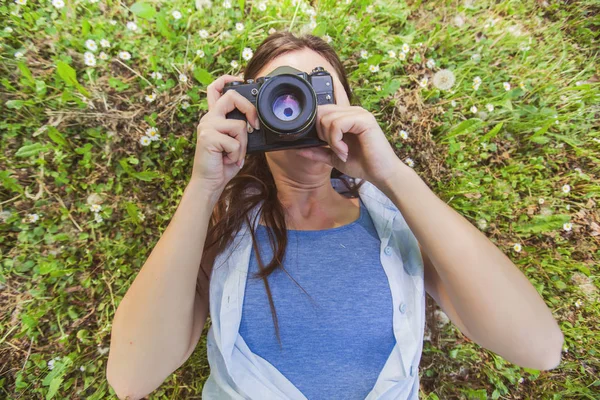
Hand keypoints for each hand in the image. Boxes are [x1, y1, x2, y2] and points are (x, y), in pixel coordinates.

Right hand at [190, 75, 259, 195]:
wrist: (209, 183)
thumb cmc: (223, 164)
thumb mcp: (235, 142)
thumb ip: (240, 129)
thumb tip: (254, 122)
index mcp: (214, 117)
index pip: (215, 89)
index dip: (227, 79)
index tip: (241, 80)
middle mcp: (208, 119)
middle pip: (231, 96)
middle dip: (249, 109)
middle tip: (254, 126)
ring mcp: (207, 127)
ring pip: (239, 125)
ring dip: (243, 144)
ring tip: (233, 154)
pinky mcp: (208, 137)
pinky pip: (235, 142)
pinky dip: (237, 154)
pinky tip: (228, 160)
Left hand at [296, 104, 405, 186]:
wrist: (381, 174)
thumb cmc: (362, 164)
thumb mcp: (333, 157)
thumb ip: (317, 151)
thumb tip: (297, 148)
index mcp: (346, 116)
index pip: (321, 111)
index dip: (315, 128)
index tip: (323, 145)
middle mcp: (352, 111)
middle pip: (321, 112)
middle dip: (321, 134)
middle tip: (334, 148)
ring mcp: (359, 113)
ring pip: (327, 118)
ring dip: (330, 140)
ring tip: (341, 152)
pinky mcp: (364, 119)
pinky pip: (337, 124)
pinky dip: (336, 141)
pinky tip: (345, 151)